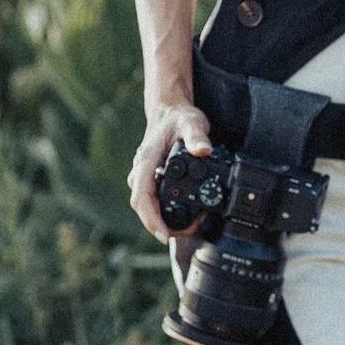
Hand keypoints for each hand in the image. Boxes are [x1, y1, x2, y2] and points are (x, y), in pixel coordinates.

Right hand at [128, 99, 214, 242]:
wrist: (169, 111)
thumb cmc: (178, 118)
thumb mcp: (191, 122)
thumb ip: (197, 136)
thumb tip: (203, 151)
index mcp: (146, 160)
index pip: (141, 196)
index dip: (151, 218)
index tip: (163, 234)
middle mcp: (142, 170)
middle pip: (143, 206)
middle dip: (159, 225)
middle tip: (183, 233)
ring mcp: (145, 175)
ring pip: (147, 204)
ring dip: (162, 219)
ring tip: (188, 226)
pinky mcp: (151, 178)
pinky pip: (153, 199)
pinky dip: (165, 209)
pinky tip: (183, 214)